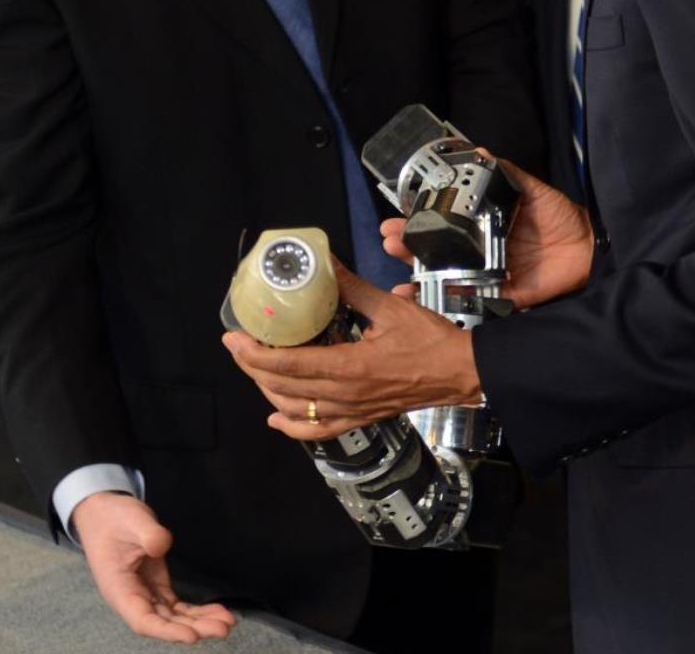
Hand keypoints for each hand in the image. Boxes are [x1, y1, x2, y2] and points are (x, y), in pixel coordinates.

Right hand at [70, 492, 235, 643]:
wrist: (104, 514)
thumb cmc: (113, 519)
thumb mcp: (131, 520)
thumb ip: (148, 534)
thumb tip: (162, 545)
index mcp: (119, 589)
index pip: (143, 620)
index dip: (167, 631)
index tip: (192, 636)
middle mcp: (132, 598)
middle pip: (164, 622)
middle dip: (194, 627)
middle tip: (224, 627)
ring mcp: (145, 594)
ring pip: (173, 617)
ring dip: (199, 622)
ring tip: (228, 622)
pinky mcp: (156, 587)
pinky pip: (177, 606)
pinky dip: (196, 611)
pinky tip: (217, 612)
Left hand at [223, 262, 481, 439]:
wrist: (460, 373)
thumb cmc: (430, 341)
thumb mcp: (390, 307)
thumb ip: (352, 288)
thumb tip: (326, 264)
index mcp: (348, 367)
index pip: (288, 365)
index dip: (254, 354)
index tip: (234, 338)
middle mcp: (344, 395)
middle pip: (283, 387)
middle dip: (253, 367)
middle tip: (238, 345)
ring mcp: (351, 411)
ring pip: (295, 410)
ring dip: (268, 391)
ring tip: (255, 368)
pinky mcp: (360, 419)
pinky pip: (318, 431)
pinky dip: (292, 427)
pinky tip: (276, 418)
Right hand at [379, 157, 594, 309]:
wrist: (588, 247)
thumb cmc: (559, 216)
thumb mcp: (530, 189)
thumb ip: (505, 173)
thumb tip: (478, 149)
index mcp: (484, 225)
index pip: (444, 223)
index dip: (419, 221)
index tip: (395, 217)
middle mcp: (481, 251)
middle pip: (437, 252)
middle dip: (409, 248)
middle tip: (388, 241)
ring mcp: (489, 275)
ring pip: (447, 278)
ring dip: (419, 278)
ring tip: (398, 275)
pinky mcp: (503, 297)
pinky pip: (472, 303)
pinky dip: (447, 305)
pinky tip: (422, 302)